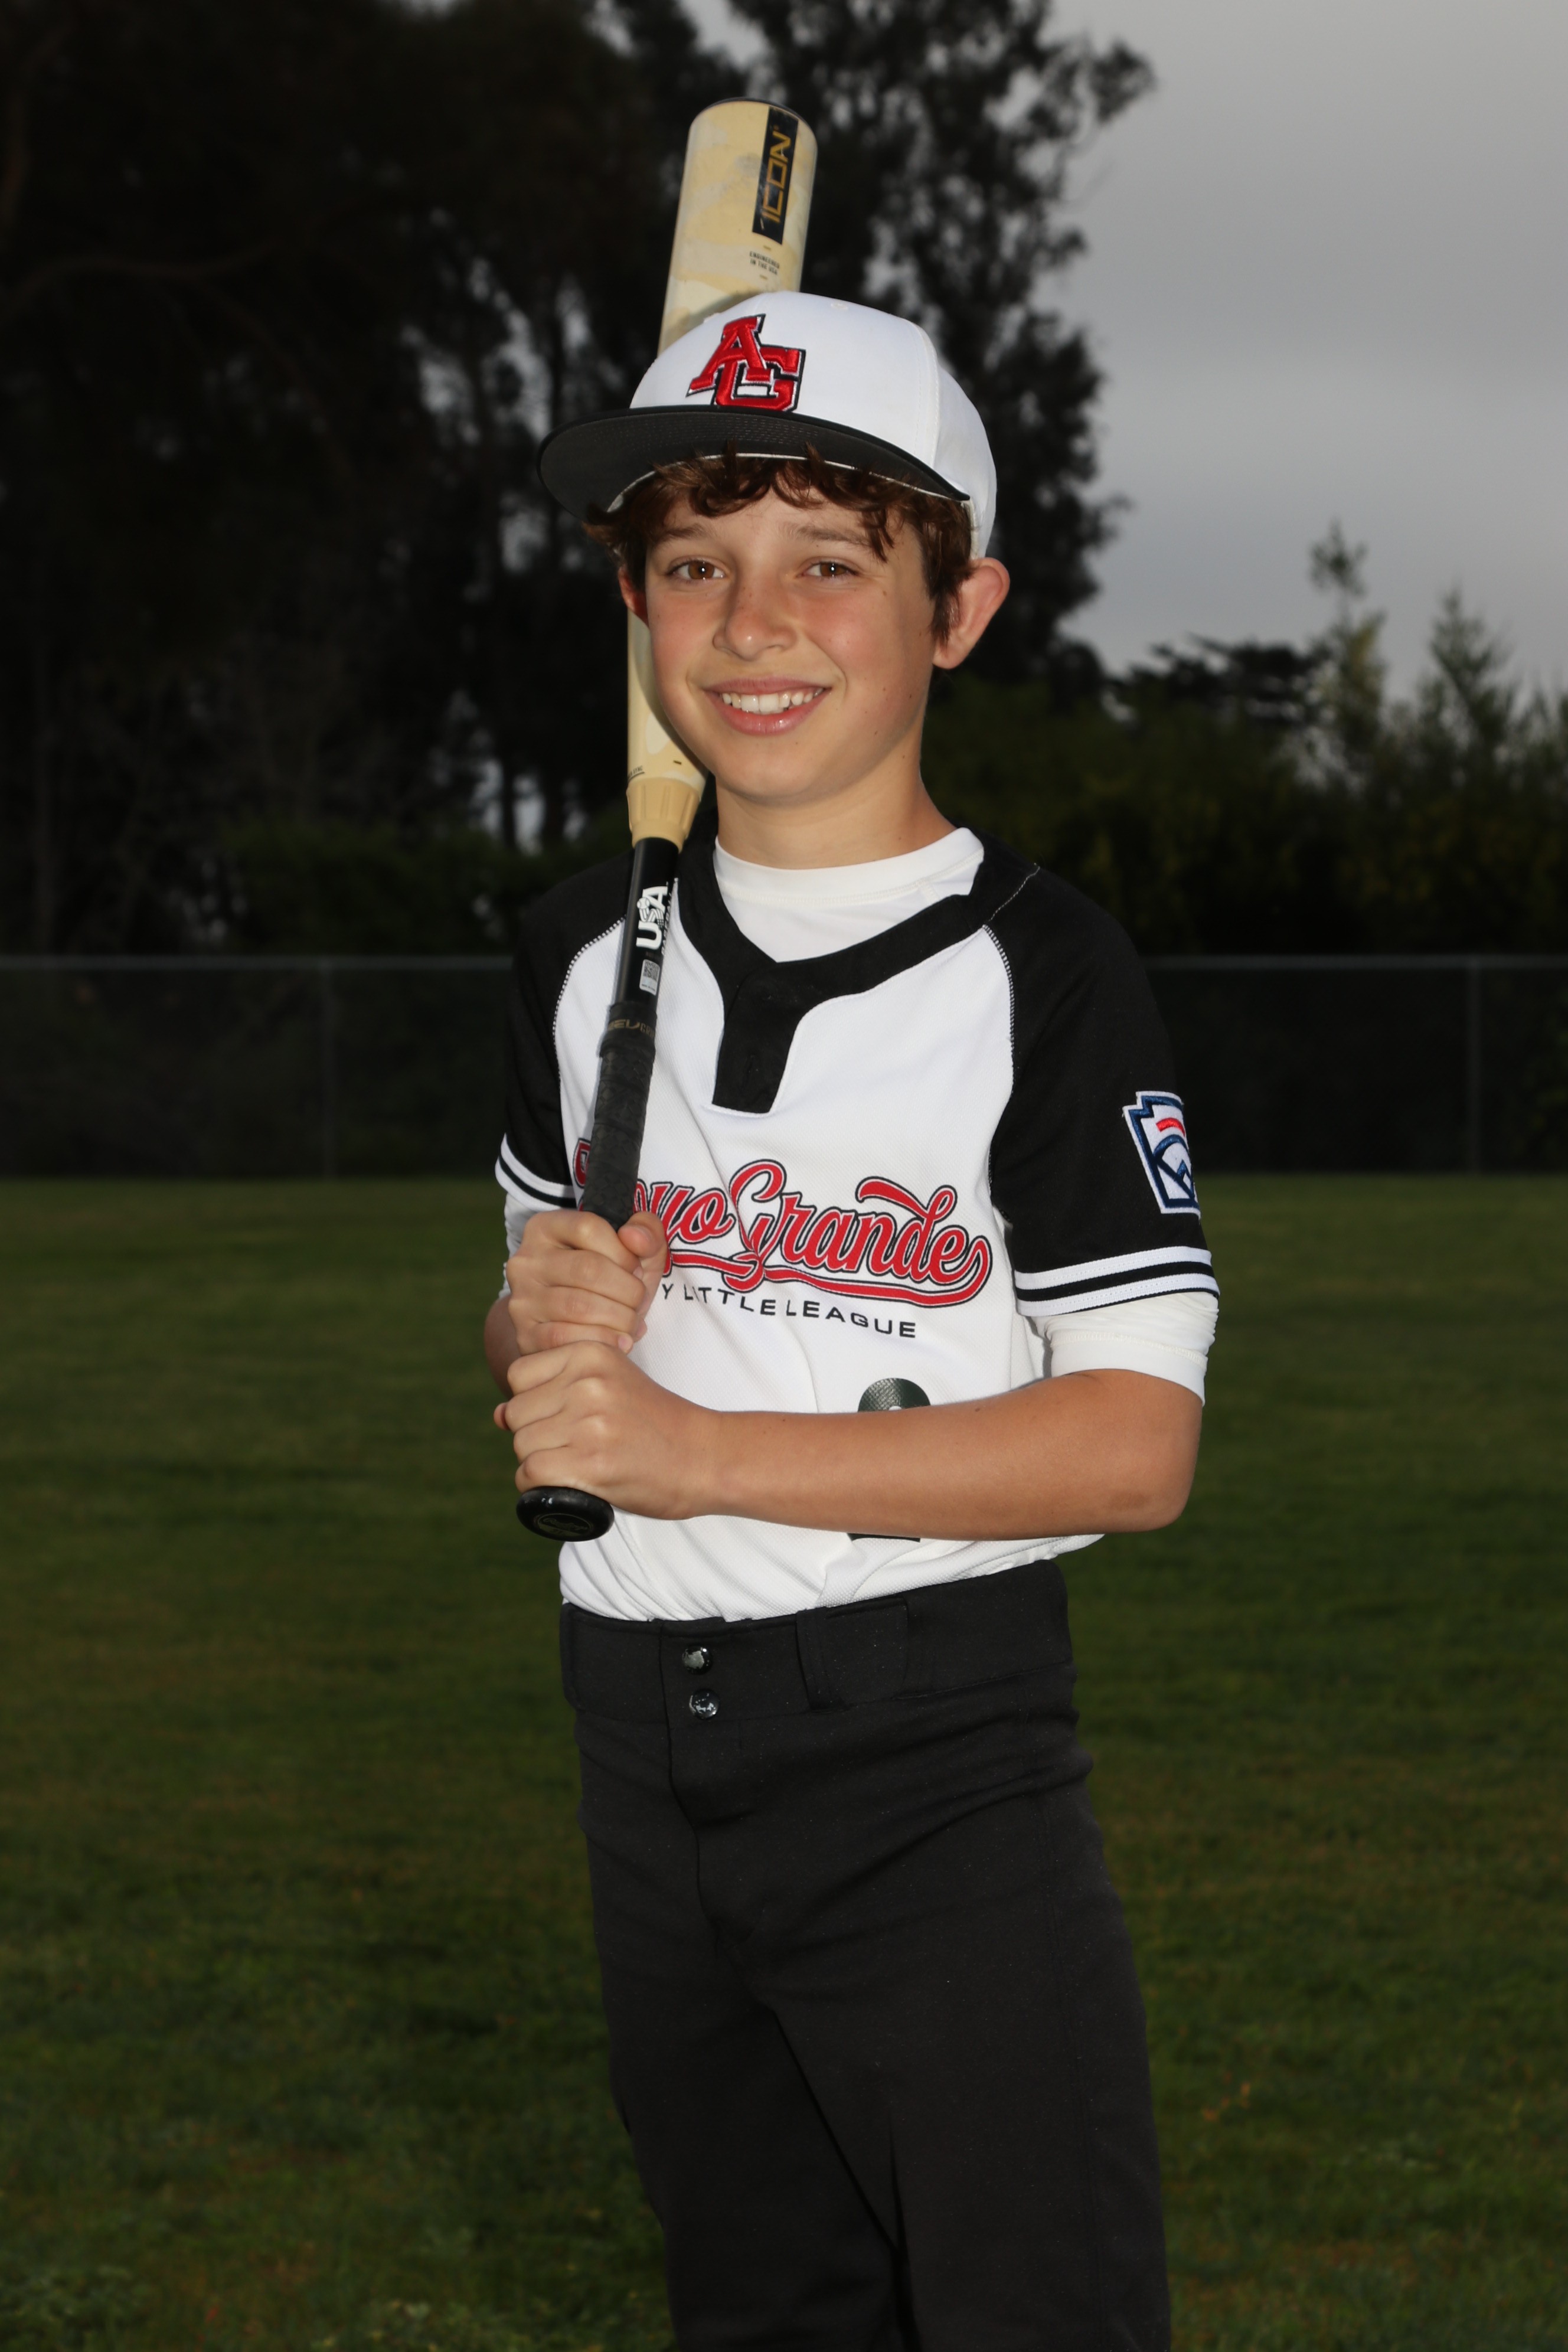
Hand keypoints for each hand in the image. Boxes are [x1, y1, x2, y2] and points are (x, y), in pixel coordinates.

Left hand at [494, 1342, 715, 1518]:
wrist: (705, 1456)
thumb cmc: (655, 1424)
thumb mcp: (611, 1384)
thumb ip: (557, 1388)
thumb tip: (496, 1415)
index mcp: (591, 1352)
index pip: (519, 1376)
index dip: (533, 1403)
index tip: (565, 1417)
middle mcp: (587, 1382)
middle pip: (516, 1414)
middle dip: (534, 1435)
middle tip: (572, 1447)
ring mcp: (589, 1422)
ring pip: (522, 1446)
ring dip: (538, 1462)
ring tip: (576, 1464)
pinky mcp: (590, 1463)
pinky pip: (531, 1474)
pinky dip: (538, 1486)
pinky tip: (566, 1483)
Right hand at [504, 1209, 667, 1356]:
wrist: (574, 1327)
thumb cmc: (609, 1283)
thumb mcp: (633, 1252)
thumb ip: (646, 1231)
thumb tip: (634, 1236)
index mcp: (546, 1228)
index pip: (588, 1227)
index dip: (623, 1252)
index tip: (636, 1270)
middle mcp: (526, 1260)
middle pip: (587, 1268)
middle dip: (627, 1290)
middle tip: (639, 1303)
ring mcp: (522, 1299)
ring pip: (578, 1306)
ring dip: (619, 1319)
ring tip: (632, 1323)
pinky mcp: (525, 1335)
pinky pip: (565, 1338)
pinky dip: (602, 1342)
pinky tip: (619, 1343)